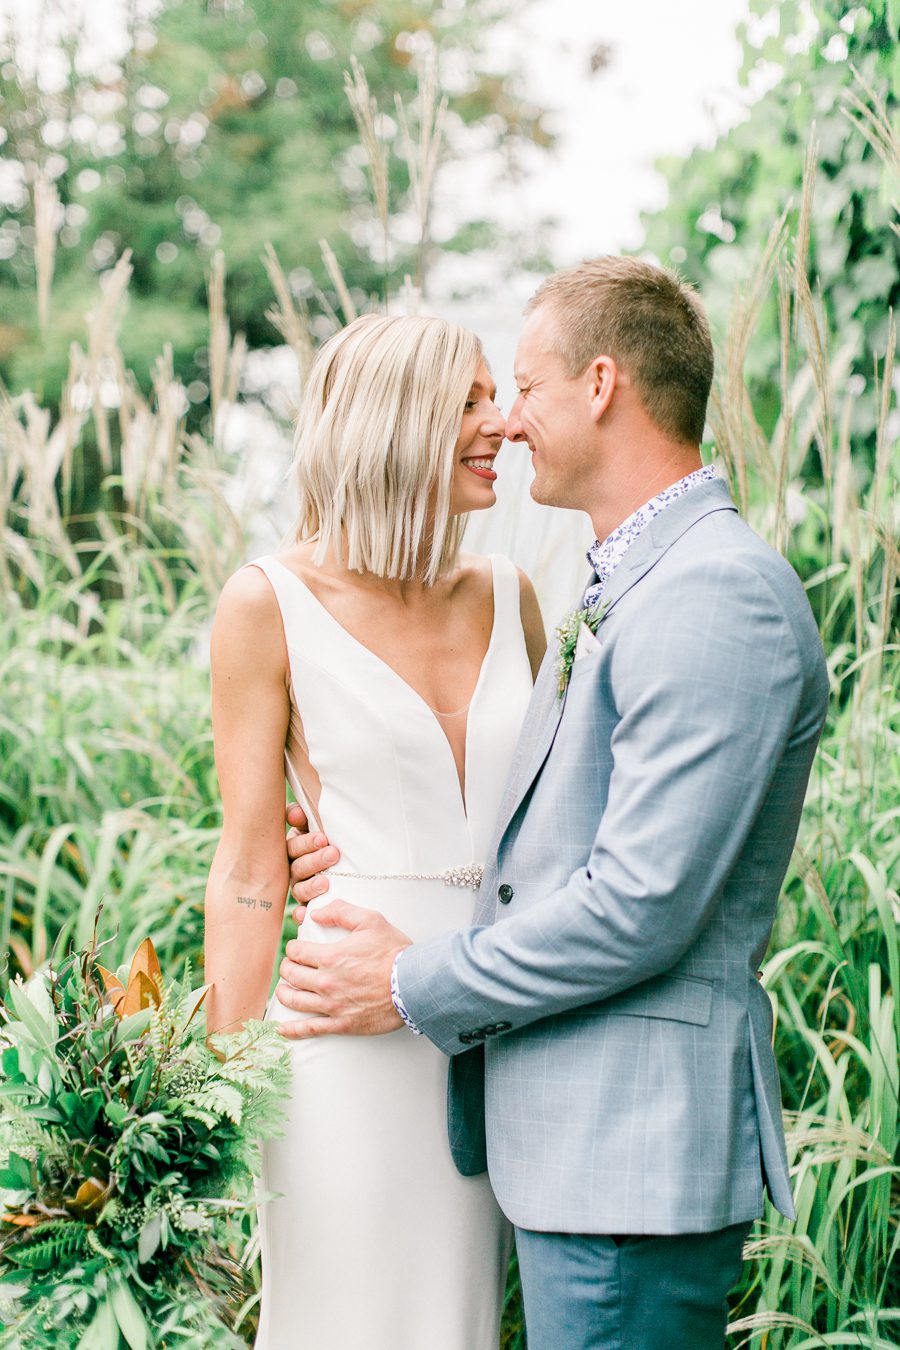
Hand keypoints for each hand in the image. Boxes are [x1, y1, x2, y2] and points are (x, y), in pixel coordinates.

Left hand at [275, 900, 410, 1038]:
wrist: (413, 985)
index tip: (297, 948)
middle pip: (291, 975)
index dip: (293, 948)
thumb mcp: (370, 920)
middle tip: (291, 966)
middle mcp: (326, 982)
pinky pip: (310, 1029)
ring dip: (284, 993)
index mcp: (330, 957)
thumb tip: (316, 913)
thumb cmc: (394, 952)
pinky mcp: (341, 1024)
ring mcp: (332, 1005)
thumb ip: (341, 912)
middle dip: (287, 968)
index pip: (296, 952)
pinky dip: (292, 1030)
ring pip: (295, 1001)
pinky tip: (282, 1029)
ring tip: (284, 989)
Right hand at [284, 803, 340, 924]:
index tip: (323, 838)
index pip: (294, 845)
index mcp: (297, 848)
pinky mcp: (308, 907)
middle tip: (332, 854)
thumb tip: (297, 812)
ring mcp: (301, 888)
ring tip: (326, 882)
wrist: (359, 866)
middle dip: (314, 861)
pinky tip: (303, 914)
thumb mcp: (326, 827)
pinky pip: (301, 912)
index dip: (306, 842)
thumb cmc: (338, 841)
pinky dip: (301, 913)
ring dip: (310, 885)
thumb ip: (310, 817)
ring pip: (299, 889)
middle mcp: (295, 869)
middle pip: (297, 867)